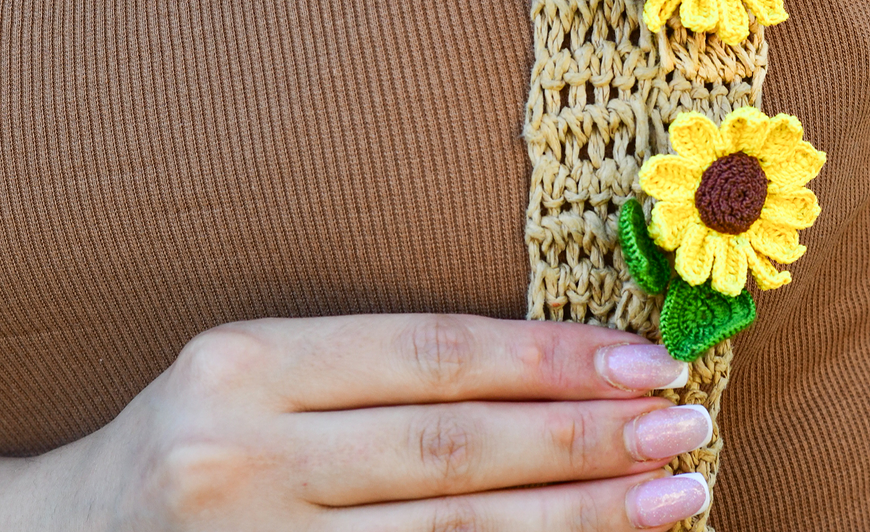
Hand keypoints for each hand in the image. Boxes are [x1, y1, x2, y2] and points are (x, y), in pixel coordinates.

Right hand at [53, 313, 713, 529]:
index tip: (643, 362)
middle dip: (582, 440)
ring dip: (572, 518)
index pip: (432, 354)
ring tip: (669, 498)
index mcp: (245, 359)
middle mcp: (239, 452)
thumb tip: (545, 373)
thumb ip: (373, 373)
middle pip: (451, 448)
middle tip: (683, 428)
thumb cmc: (185, 439)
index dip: (547, 360)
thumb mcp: (256, 372)